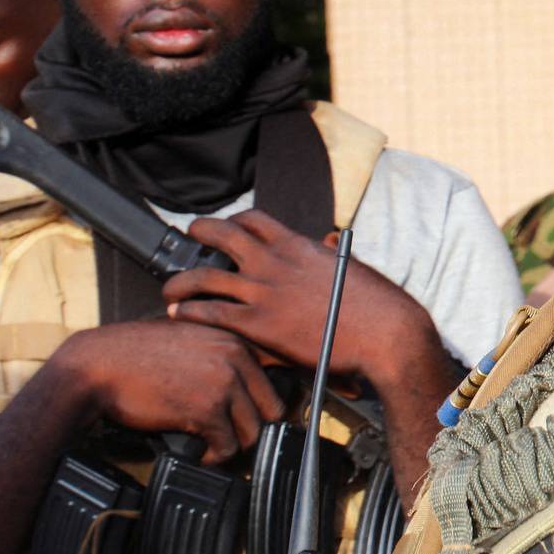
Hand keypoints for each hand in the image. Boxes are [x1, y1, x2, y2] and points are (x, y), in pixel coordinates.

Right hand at [46, 319, 283, 462]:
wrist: (98, 365)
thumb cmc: (136, 355)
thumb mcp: (188, 337)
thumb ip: (220, 352)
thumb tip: (245, 382)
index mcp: (234, 337)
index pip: (276, 373)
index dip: (264, 399)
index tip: (251, 412)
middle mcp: (235, 356)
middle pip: (272, 406)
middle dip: (251, 425)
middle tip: (232, 434)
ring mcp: (223, 382)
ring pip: (253, 430)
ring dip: (233, 444)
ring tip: (214, 445)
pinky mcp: (206, 410)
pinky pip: (228, 446)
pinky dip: (215, 457)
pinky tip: (201, 452)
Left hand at [164, 210, 436, 379]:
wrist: (384, 334)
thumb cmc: (376, 303)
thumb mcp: (351, 266)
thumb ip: (329, 253)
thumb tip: (328, 240)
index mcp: (298, 246)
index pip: (256, 220)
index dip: (235, 221)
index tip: (227, 226)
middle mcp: (275, 263)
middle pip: (223, 235)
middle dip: (201, 231)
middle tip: (190, 235)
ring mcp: (264, 293)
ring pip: (206, 276)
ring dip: (181, 280)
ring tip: (170, 286)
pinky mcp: (259, 325)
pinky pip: (211, 312)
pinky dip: (188, 311)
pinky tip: (177, 314)